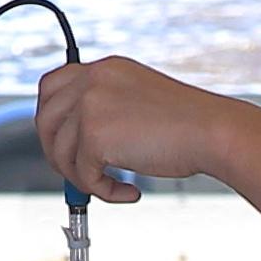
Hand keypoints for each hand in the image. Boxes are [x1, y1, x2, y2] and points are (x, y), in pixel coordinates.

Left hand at [34, 52, 226, 200]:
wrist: (216, 132)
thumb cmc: (190, 125)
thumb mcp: (138, 101)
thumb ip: (106, 110)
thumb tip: (74, 142)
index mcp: (104, 69)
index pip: (52, 86)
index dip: (50, 117)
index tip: (61, 140)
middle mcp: (92, 81)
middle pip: (44, 120)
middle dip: (57, 153)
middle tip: (81, 173)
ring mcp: (90, 105)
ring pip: (59, 152)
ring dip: (82, 177)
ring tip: (112, 185)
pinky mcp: (94, 135)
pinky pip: (82, 175)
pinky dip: (103, 191)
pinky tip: (129, 191)